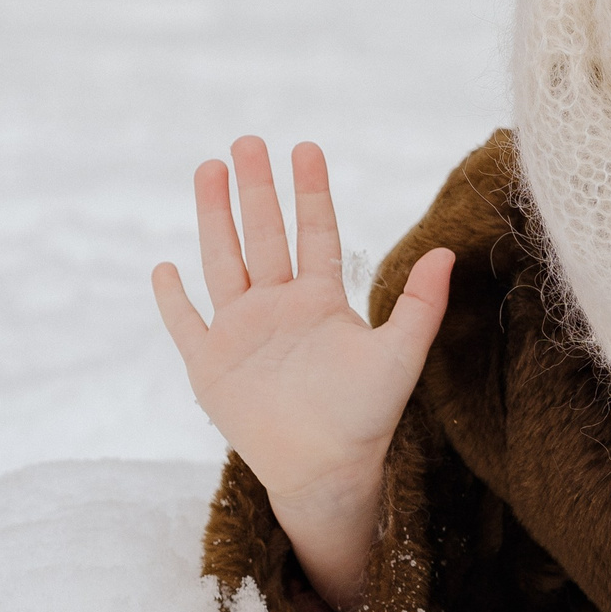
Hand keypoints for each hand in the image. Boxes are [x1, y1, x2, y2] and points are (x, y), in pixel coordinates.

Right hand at [152, 137, 453, 611]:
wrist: (326, 471)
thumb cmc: (366, 418)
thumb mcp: (400, 355)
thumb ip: (421, 305)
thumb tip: (446, 252)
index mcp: (321, 301)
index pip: (314, 233)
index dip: (310, 192)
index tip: (305, 148)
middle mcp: (278, 308)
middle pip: (262, 235)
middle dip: (255, 188)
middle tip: (246, 140)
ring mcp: (241, 333)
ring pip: (223, 262)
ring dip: (214, 218)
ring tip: (208, 169)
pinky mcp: (210, 365)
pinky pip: (185, 325)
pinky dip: (173, 299)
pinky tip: (163, 267)